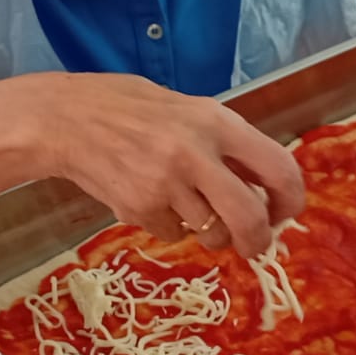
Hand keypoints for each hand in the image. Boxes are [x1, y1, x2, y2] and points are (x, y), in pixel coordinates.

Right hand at [23, 73, 304, 256]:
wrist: (65, 119)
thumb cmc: (128, 108)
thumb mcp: (187, 109)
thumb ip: (223, 143)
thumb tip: (263, 185)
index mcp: (216, 122)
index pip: (278, 167)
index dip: (290, 199)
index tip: (283, 213)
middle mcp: (196, 153)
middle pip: (249, 217)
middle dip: (257, 240)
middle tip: (253, 246)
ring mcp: (166, 184)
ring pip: (210, 233)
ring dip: (207, 232)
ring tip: (187, 208)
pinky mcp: (140, 208)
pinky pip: (173, 234)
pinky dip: (168, 227)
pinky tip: (148, 198)